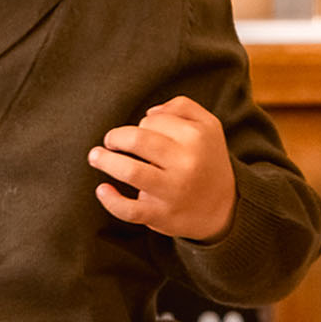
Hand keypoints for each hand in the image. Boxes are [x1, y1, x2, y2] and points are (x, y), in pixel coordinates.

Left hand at [91, 96, 236, 240]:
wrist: (224, 208)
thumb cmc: (208, 161)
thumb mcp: (209, 126)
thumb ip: (182, 107)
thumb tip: (149, 111)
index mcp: (196, 137)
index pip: (151, 120)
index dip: (141, 124)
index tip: (142, 132)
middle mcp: (186, 163)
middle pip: (137, 140)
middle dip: (115, 137)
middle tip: (110, 141)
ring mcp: (173, 191)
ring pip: (130, 171)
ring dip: (105, 161)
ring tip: (96, 157)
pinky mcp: (161, 215)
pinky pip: (129, 210)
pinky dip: (111, 200)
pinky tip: (102, 190)